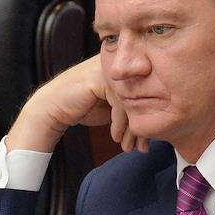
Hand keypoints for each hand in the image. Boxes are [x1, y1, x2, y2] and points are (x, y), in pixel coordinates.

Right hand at [7, 56, 147, 153]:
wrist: (54, 107)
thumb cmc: (86, 107)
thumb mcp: (115, 108)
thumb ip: (134, 107)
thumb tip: (160, 121)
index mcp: (127, 71)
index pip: (148, 96)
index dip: (148, 121)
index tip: (147, 143)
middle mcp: (120, 67)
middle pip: (143, 99)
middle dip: (143, 127)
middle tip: (143, 148)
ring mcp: (109, 71)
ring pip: (133, 103)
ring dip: (132, 129)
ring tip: (129, 147)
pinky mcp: (100, 79)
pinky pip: (119, 103)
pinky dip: (119, 123)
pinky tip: (115, 137)